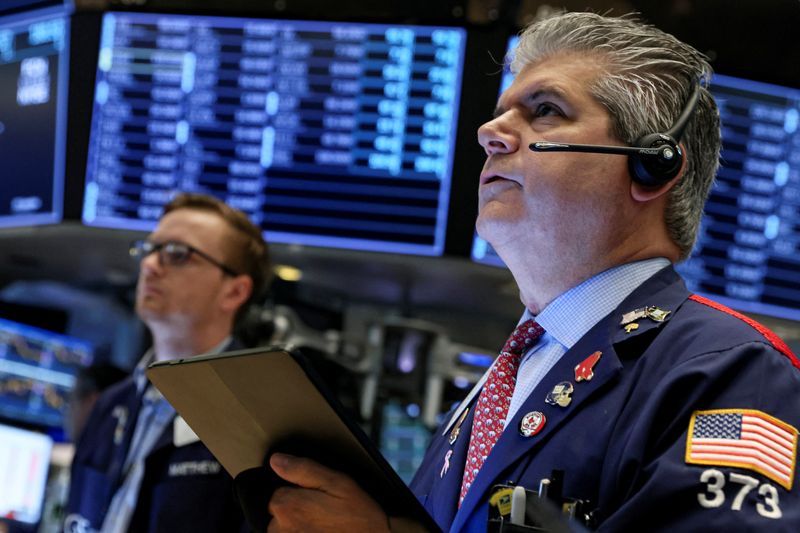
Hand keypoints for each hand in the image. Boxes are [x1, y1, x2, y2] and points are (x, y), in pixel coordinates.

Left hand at [267, 453, 390, 532]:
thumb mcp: (337, 483)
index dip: (299, 491)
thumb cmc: (360, 518)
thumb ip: (303, 469)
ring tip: (325, 526)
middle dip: (298, 510)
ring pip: (284, 529)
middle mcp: (280, 529)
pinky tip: (322, 532)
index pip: (277, 491)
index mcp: (287, 506)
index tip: (319, 497)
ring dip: (301, 526)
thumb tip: (276, 460)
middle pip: (280, 512)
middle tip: (325, 513)